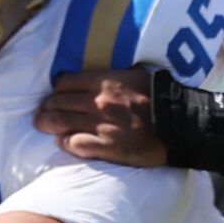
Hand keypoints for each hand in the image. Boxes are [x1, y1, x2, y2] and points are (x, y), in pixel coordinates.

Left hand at [34, 69, 167, 166]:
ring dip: (48, 125)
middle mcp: (97, 102)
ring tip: (46, 127)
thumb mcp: (135, 75)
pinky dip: (65, 143)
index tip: (57, 96)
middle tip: (44, 113)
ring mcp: (99, 125)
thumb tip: (94, 78)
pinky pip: (73, 144)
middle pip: (56, 103)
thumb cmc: (160, 98)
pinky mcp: (104, 146)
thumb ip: (111, 76)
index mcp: (105, 82)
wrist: (179, 126)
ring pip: (58, 123)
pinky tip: (65, 142)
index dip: (57, 90)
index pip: (64, 83)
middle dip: (47, 108)